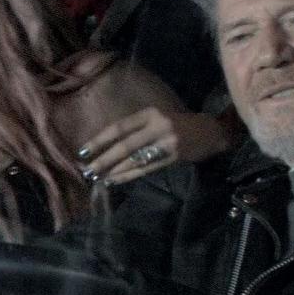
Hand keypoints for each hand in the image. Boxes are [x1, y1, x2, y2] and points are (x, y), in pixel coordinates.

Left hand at [76, 108, 236, 185]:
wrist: (211, 132)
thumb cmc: (178, 126)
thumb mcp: (157, 120)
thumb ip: (136, 130)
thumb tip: (107, 147)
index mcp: (150, 113)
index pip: (119, 127)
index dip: (100, 140)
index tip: (82, 151)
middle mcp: (157, 125)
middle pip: (124, 145)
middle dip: (103, 159)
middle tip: (87, 170)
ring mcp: (166, 141)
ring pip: (134, 158)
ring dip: (114, 170)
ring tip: (98, 178)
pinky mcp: (173, 156)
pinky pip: (145, 168)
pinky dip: (128, 175)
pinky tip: (116, 180)